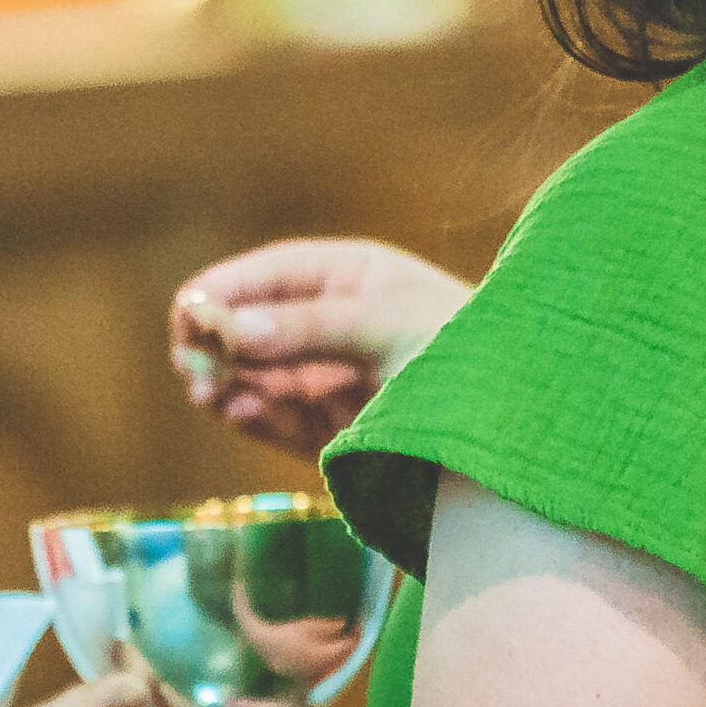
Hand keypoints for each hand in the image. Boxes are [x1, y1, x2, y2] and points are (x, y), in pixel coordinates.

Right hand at [170, 239, 474, 459]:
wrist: (517, 419)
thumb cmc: (463, 348)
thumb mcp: (385, 323)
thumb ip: (307, 326)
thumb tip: (230, 328)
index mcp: (346, 279)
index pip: (267, 276)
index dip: (223, 290)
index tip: (188, 311)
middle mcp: (328, 326)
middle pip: (248, 327)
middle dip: (214, 341)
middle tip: (192, 363)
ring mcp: (326, 378)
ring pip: (252, 375)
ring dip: (224, 380)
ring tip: (211, 391)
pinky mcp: (329, 430)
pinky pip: (274, 418)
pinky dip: (250, 415)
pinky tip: (236, 410)